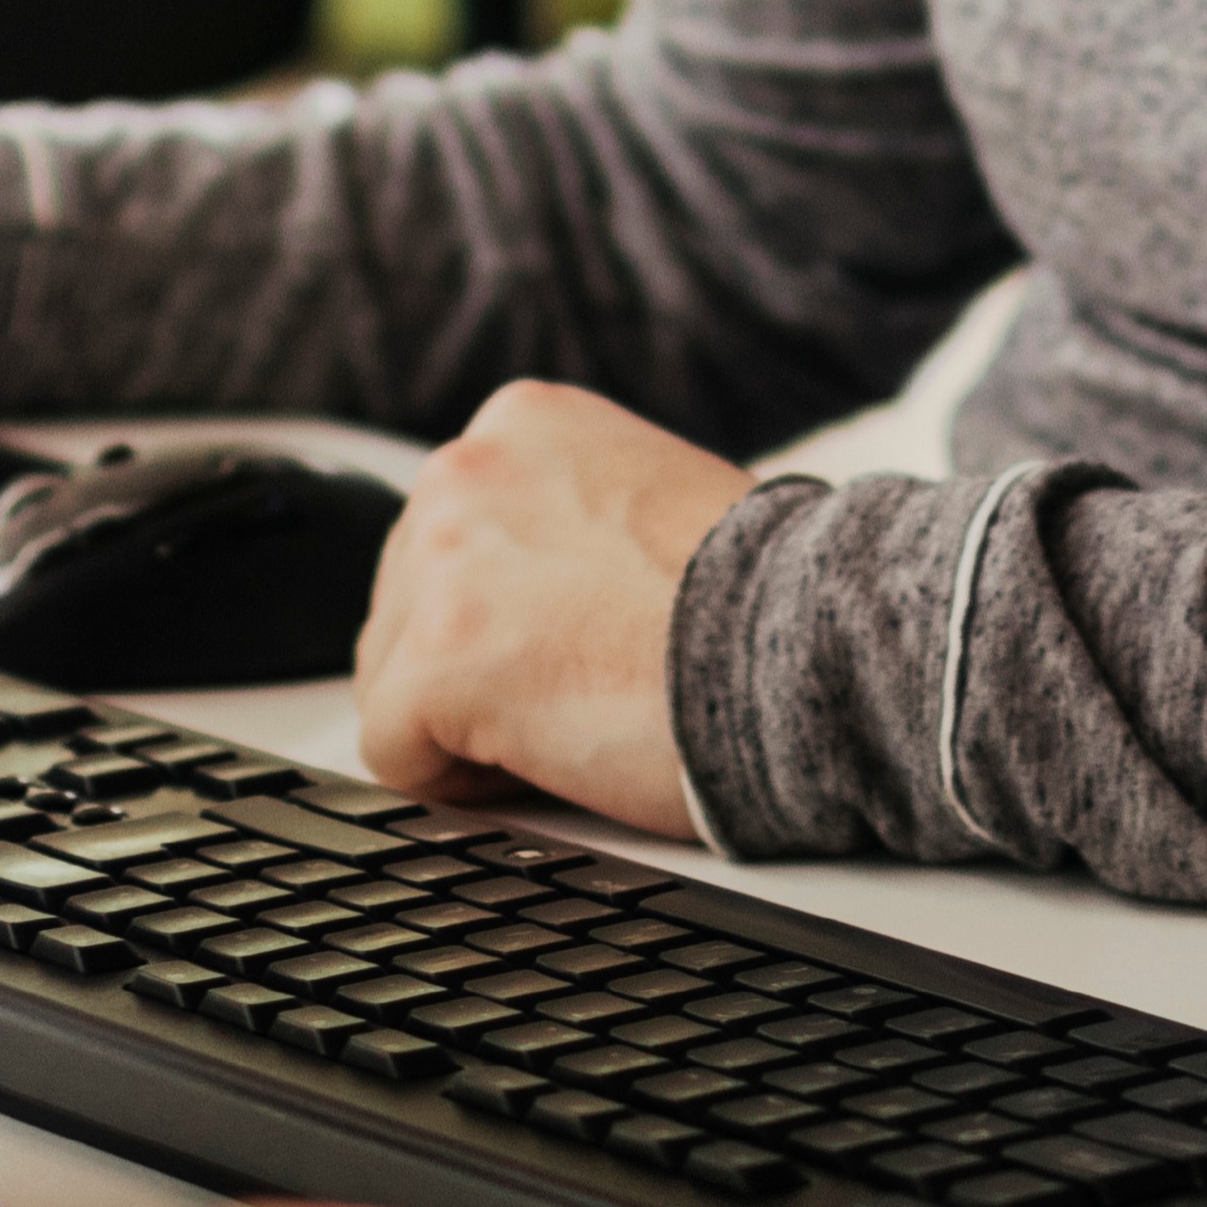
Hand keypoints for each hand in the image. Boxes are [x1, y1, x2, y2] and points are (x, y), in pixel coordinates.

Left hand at [349, 381, 748, 839]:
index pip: (448, 542)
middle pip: (405, 608)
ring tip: (580, 719)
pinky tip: (553, 760)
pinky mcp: (437, 661)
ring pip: (392, 681)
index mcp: (520, 423)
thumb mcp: (646, 496)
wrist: (814, 646)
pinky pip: (396, 754)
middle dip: (475, 666)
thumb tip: (514, 593)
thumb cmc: (763, 599)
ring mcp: (441, 564)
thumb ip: (562, 520)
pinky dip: (462, 783)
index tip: (576, 643)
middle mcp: (464, 470)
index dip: (505, 615)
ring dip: (469, 723)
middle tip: (584, 691)